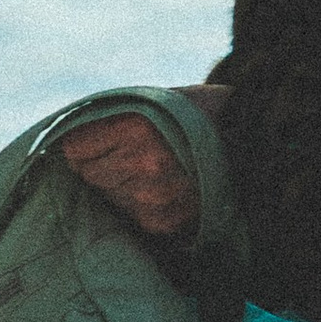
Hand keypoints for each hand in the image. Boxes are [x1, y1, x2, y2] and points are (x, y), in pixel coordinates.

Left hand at [57, 84, 228, 240]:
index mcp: (135, 127)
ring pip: (107, 196)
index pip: (74, 149)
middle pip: (88, 174)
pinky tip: (162, 191)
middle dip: (102, 164)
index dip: (85, 145)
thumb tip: (67, 142)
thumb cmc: (198, 113)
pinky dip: (139, 205)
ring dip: (120, 187)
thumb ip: (114, 117)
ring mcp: (152, 197)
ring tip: (151, 172)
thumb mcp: (155, 99)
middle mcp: (141, 163)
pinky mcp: (163, 222)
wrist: (253, 141)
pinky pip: (129, 215)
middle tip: (131, 156)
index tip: (98, 142)